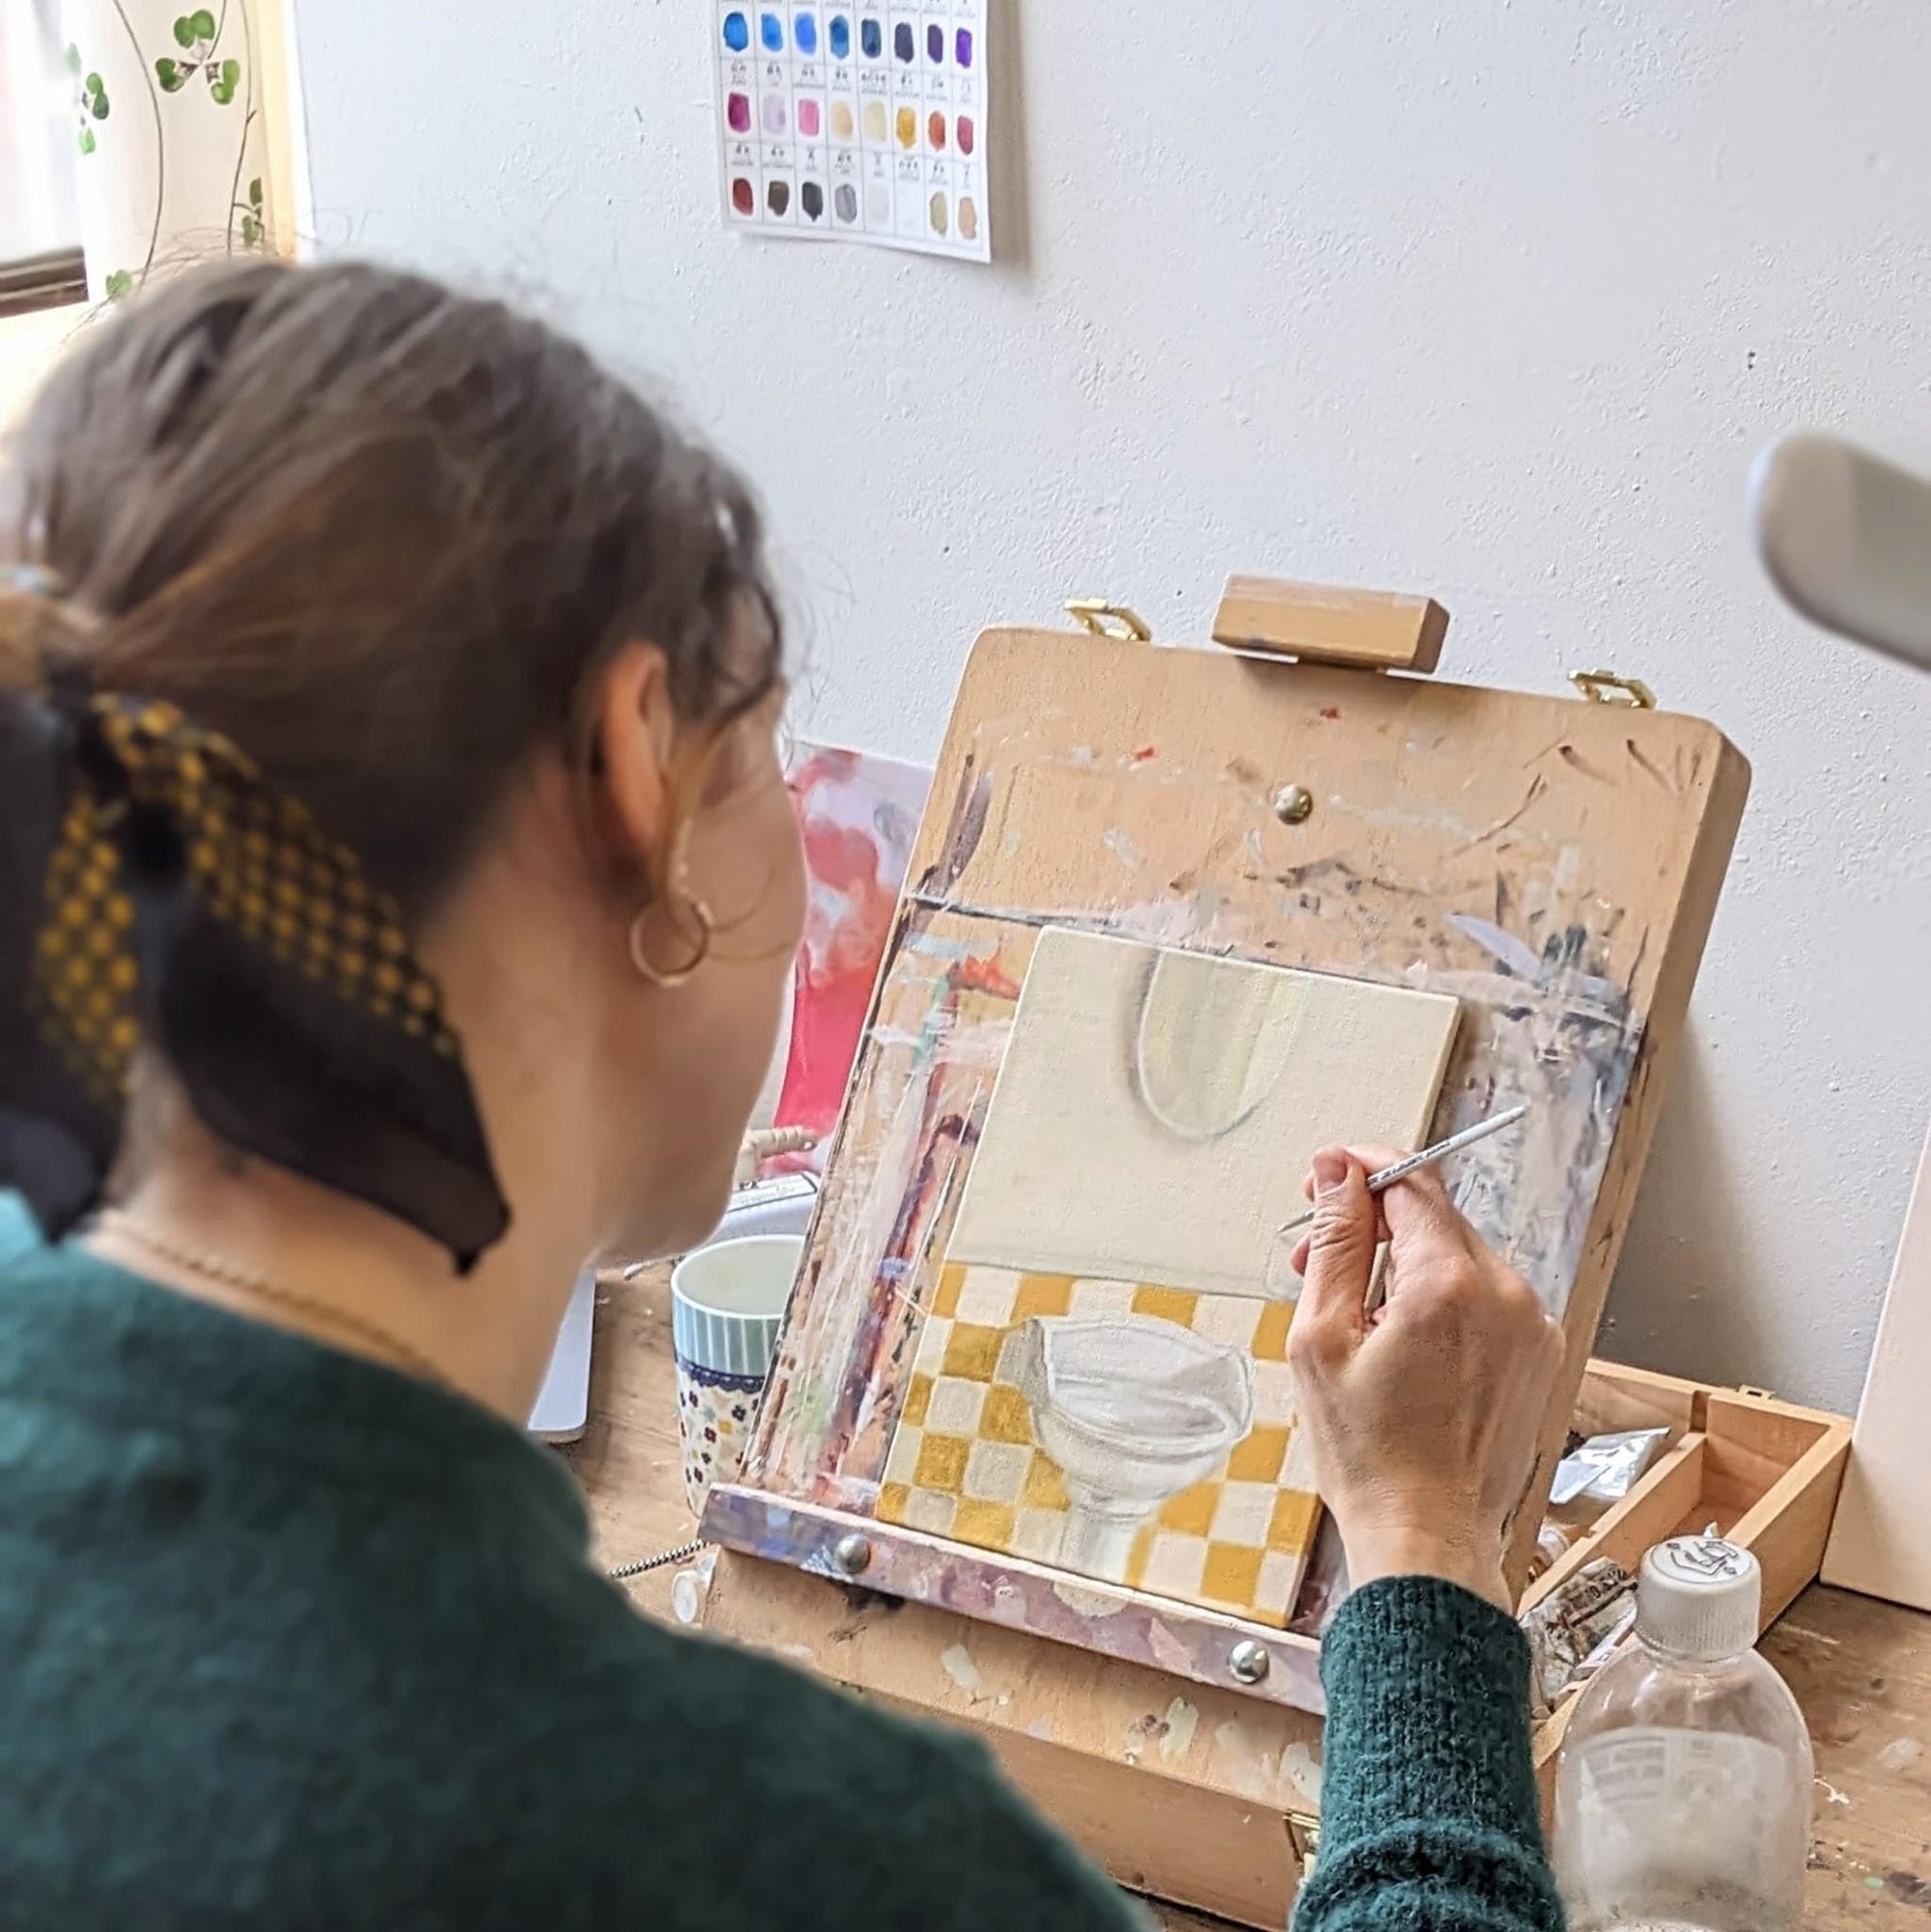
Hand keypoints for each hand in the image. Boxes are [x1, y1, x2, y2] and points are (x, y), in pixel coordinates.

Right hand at [1285, 1147, 1565, 1611]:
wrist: (1428, 1541)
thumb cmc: (1372, 1458)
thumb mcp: (1322, 1337)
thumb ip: (1333, 1241)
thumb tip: (1336, 1173)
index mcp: (1452, 1284)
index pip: (1412, 1183)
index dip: (1361, 1171)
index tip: (1326, 1179)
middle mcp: (1507, 1296)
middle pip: (1435, 1219)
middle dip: (1373, 1226)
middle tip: (1316, 1259)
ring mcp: (1530, 1328)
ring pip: (1459, 1259)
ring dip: (1405, 1267)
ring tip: (1356, 1319)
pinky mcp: (1538, 1357)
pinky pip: (1484, 1301)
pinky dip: (1441, 1304)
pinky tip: (1400, 1346)